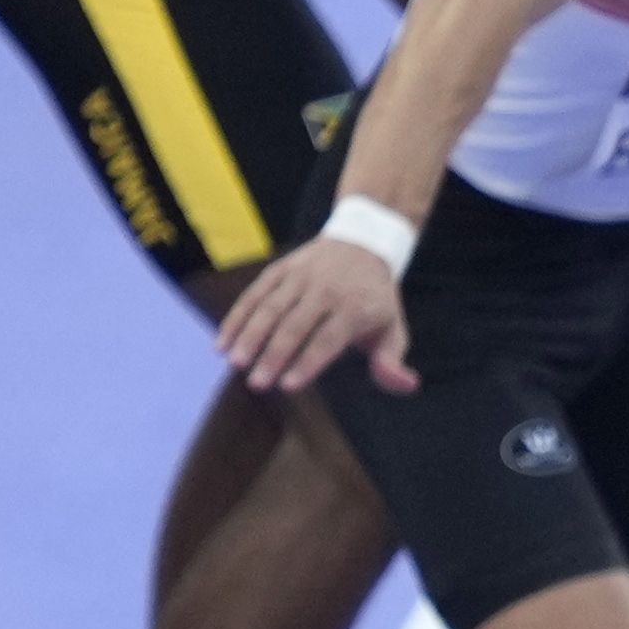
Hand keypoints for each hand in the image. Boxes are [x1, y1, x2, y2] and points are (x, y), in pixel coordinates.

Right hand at [219, 233, 413, 394]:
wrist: (363, 243)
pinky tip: (222, 343)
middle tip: (257, 384)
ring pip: (269, 309)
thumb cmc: (376, 299)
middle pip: (294, 326)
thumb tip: (406, 384)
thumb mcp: (393, 327)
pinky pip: (254, 295)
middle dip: (274, 356)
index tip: (288, 386)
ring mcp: (300, 277)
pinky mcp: (280, 269)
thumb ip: (392, 360)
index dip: (308, 363)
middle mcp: (326, 290)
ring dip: (249, 337)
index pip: (328, 339)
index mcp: (356, 308)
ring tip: (235, 363)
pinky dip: (236, 318)